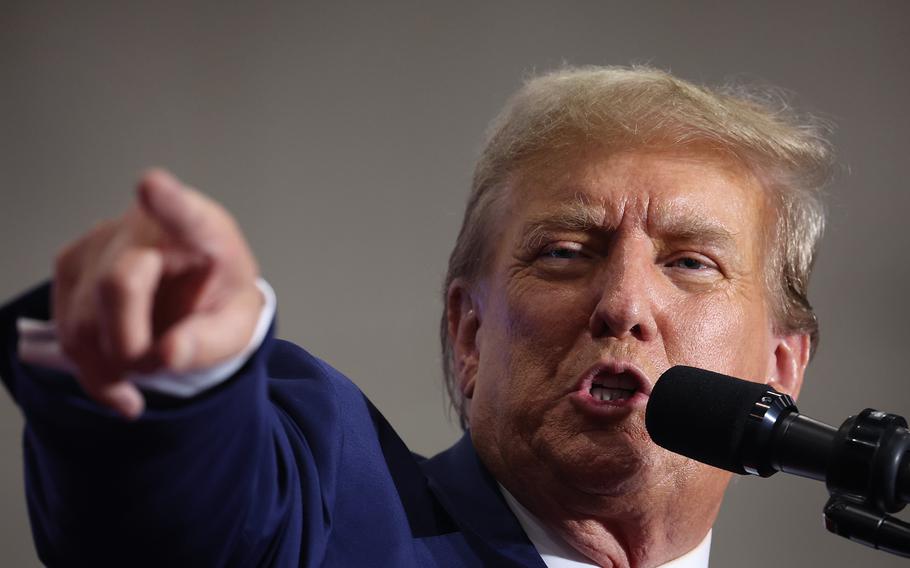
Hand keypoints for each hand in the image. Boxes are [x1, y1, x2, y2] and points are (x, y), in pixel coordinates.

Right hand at [51, 169, 261, 418]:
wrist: (194, 293)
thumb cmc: (218, 301)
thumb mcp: (236, 326)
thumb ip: (211, 341)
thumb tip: (169, 353)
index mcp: (203, 231)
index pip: (185, 214)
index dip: (167, 201)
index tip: (152, 185)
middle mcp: (145, 227)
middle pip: (117, 287)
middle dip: (134, 344)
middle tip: (165, 358)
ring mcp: (99, 243)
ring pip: (83, 322)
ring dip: (116, 362)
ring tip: (151, 357)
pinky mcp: (69, 268)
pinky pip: (69, 335)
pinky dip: (96, 369)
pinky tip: (123, 372)